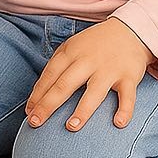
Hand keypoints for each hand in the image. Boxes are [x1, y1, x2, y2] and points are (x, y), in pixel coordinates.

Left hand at [25, 19, 153, 131]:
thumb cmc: (93, 45)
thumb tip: (39, 94)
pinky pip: (127, 96)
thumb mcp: (71, 47)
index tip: (28, 113)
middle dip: (48, 104)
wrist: (128, 30)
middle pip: (65, 85)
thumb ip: (57, 66)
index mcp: (70, 53)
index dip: (37, 95)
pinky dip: (125, 110)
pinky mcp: (128, 77)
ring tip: (70, 127)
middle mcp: (87, 61)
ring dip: (82, 110)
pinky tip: (118, 124)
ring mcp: (108, 70)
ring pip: (94, 92)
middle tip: (35, 123)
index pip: (50, 75)